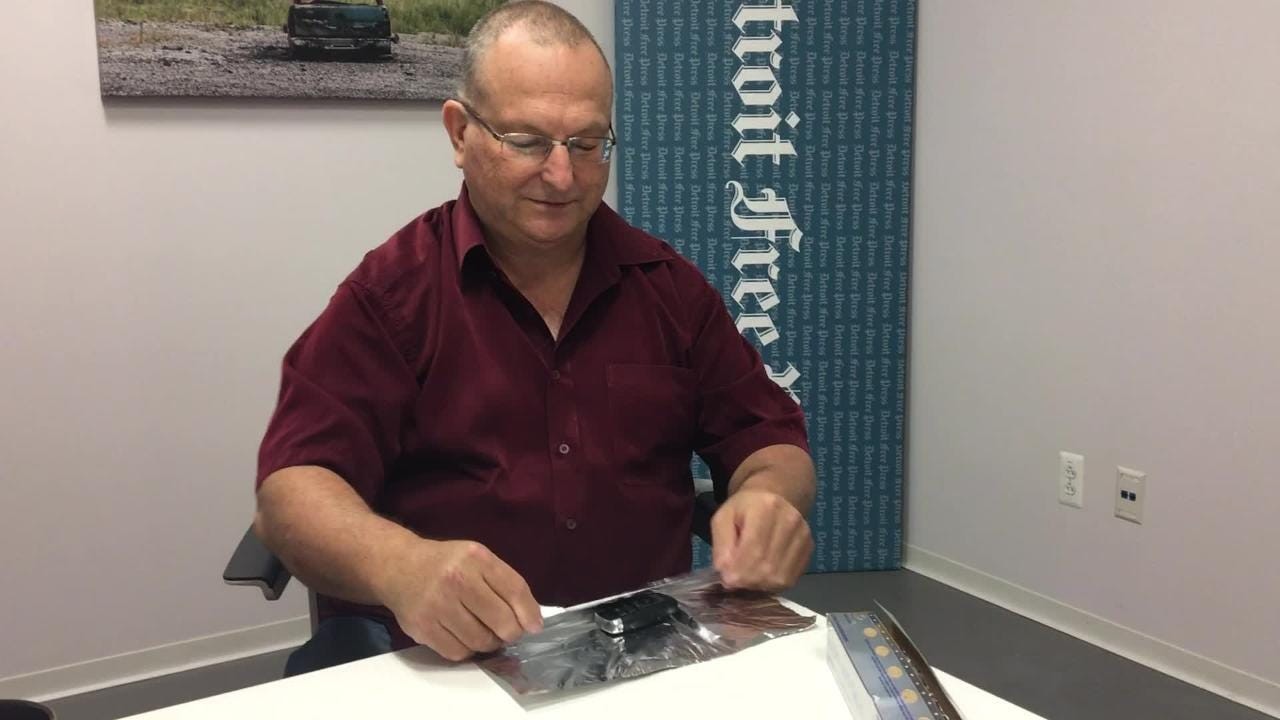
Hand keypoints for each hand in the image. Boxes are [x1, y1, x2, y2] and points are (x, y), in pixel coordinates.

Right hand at [380, 539, 542, 660]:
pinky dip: (467, 649)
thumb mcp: (478, 558)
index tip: (534, 627)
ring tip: (485, 632)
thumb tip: (532, 622)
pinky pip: (458, 652)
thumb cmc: (447, 564)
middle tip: (507, 631)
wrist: (399, 567)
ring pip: (481, 641)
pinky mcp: (423, 627)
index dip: (529, 613)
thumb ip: (505, 584)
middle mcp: (456, 579)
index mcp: (475, 558)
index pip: (514, 590)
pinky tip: (465, 636)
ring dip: (489, 642)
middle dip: (511, 632)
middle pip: (501, 621)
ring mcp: (437, 605)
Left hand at [711, 488, 813, 591]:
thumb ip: (721, 545)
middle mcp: (790, 521)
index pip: (753, 550)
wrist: (773, 496)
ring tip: (747, 577)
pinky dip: (772, 584)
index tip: (726, 579)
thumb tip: (725, 573)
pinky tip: (761, 576)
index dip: (738, 571)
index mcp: (766, 508)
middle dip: (746, 581)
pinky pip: (790, 579)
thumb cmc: (744, 509)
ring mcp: (803, 536)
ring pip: (780, 577)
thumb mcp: (723, 519)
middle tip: (734, 581)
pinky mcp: (809, 548)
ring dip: (759, 584)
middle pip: (767, 567)